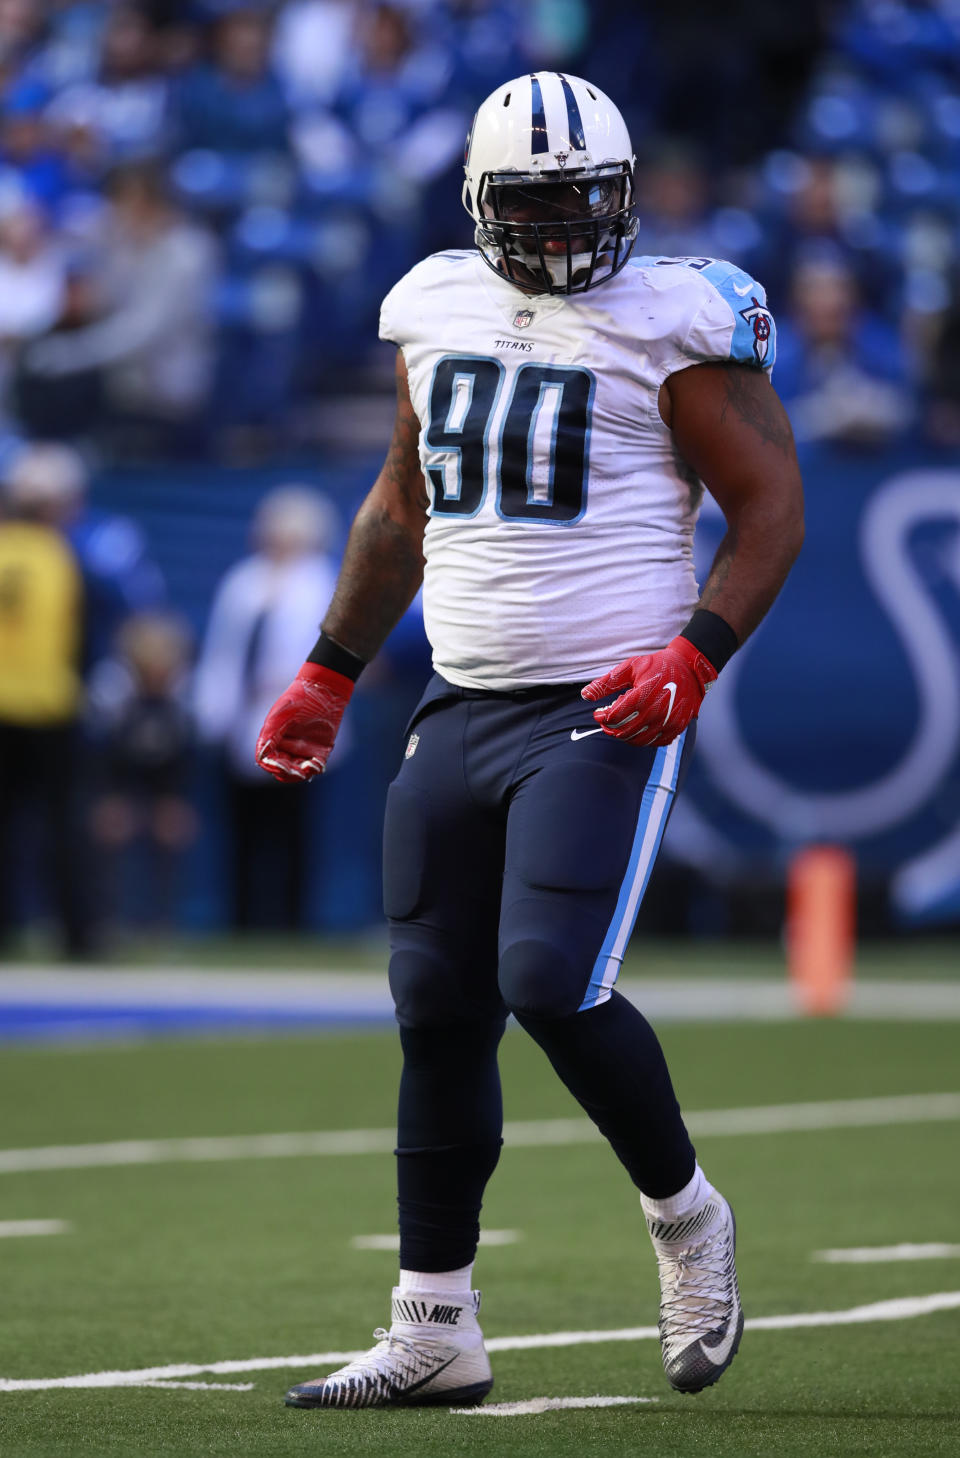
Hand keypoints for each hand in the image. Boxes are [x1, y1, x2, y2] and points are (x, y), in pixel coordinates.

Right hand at [255, 663, 353, 782]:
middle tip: (296, 771)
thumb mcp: (281, 716)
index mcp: (273, 739)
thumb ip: (270, 735)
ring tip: (308, 767)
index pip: (268, 760)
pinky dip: (316, 768)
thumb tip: (262, 756)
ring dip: (302, 773)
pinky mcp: (320, 750)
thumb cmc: (298, 699)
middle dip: (288, 773)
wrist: (323, 689)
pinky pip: (316, 765)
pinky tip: (316, 764)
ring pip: (299, 771)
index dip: (273, 766)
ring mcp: (304, 750)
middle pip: (283, 769)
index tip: (281, 766)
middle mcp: (287, 747)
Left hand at [581, 636, 717, 746]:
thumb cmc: (658, 665)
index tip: (598, 712)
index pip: (613, 718)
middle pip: (624, 732)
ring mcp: (668, 722)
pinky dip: (643, 739)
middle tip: (607, 721)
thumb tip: (585, 695)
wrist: (690, 667)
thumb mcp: (630, 667)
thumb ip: (606, 682)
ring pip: (638, 740)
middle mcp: (655, 712)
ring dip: (625, 736)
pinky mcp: (677, 727)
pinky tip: (638, 729)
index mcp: (642, 696)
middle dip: (610, 728)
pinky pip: (655, 742)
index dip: (602, 717)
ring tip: (620, 726)